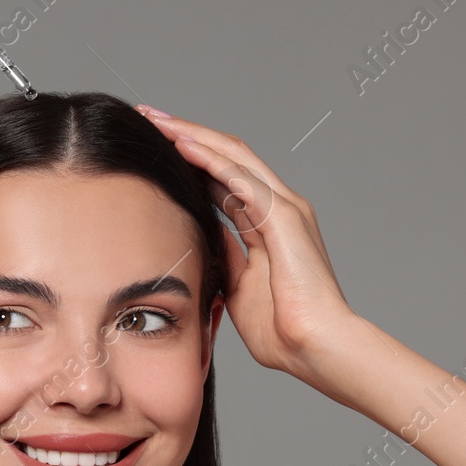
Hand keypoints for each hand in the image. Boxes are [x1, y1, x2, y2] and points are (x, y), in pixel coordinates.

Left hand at [135, 104, 358, 379]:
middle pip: (227, 155)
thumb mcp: (239, 287)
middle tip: (148, 116)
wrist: (317, 349)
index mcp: (268, 223)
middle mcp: (280, 207)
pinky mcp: (285, 217)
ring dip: (192, 135)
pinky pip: (241, 179)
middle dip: (186, 133)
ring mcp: (285, 208)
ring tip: (156, 120)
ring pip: (233, 156)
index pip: (223, 177)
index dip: (190, 158)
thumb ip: (226, 258)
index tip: (153, 146)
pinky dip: (210, 159)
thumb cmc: (284, 330)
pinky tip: (182, 145)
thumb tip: (204, 240)